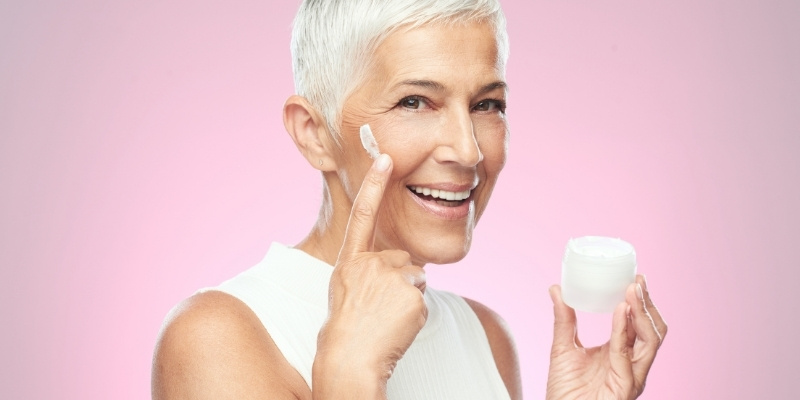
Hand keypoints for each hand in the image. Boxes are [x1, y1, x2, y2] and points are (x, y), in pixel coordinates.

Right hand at [312, 154, 426, 396]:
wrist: (349, 359)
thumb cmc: (347, 330)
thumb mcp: (346, 291)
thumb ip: (367, 270)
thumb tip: (401, 265)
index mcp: (350, 262)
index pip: (362, 215)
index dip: (374, 185)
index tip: (386, 158)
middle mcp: (369, 263)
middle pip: (402, 260)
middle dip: (399, 282)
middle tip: (379, 309)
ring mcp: (390, 277)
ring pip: (415, 280)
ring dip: (407, 298)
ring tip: (385, 319)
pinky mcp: (411, 294)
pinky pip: (422, 299)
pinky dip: (414, 314)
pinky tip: (397, 325)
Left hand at [546, 275, 666, 399]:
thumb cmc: (565, 391)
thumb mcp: (562, 348)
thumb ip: (563, 320)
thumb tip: (557, 289)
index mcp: (622, 353)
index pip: (639, 324)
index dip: (640, 301)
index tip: (634, 278)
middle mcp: (632, 364)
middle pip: (652, 330)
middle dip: (647, 304)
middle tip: (637, 280)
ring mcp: (632, 376)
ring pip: (650, 340)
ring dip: (642, 313)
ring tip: (631, 290)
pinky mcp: (625, 386)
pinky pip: (627, 354)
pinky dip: (624, 329)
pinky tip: (620, 311)